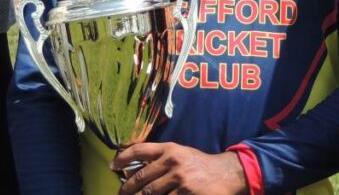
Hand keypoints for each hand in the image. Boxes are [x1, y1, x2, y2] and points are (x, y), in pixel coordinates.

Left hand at [113, 143, 247, 194]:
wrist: (226, 174)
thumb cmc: (199, 165)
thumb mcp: (180, 154)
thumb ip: (159, 158)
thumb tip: (131, 165)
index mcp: (170, 149)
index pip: (140, 150)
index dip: (123, 157)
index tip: (112, 166)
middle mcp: (173, 162)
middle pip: (141, 177)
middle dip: (127, 188)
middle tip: (120, 194)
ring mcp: (180, 180)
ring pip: (151, 193)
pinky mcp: (187, 194)